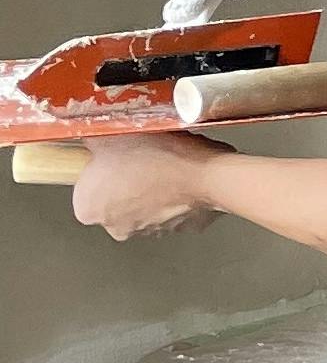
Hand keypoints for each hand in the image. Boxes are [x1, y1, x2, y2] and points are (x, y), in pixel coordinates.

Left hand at [70, 135, 231, 239]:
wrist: (205, 173)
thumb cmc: (157, 156)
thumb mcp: (110, 132)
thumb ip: (89, 137)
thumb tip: (83, 131)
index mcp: (88, 208)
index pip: (86, 186)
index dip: (101, 166)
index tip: (114, 154)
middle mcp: (114, 227)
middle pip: (114, 198)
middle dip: (126, 179)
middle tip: (140, 155)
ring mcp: (149, 231)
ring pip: (144, 203)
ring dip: (151, 186)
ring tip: (164, 162)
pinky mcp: (180, 229)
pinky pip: (172, 207)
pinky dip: (176, 194)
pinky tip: (182, 175)